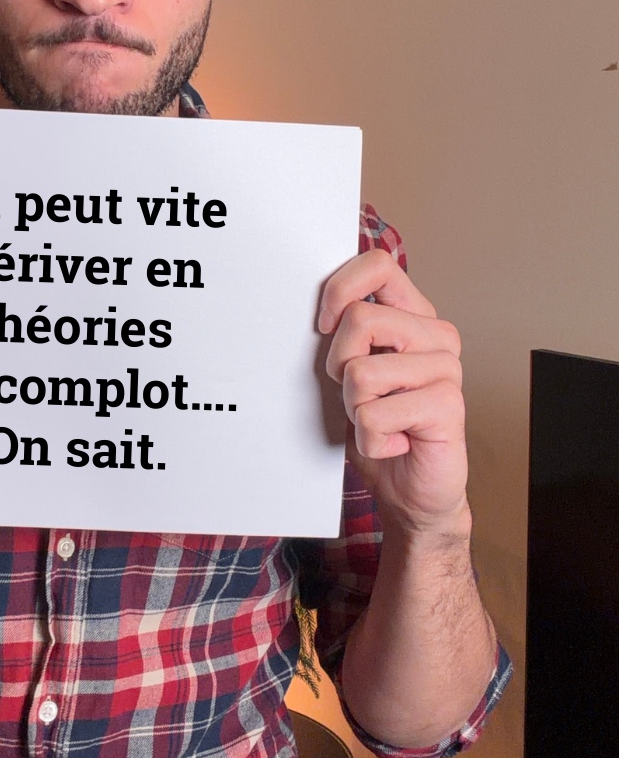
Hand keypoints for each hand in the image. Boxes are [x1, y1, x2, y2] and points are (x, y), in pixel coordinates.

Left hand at [319, 249, 468, 537]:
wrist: (411, 491)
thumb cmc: (379, 426)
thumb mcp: (351, 370)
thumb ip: (344, 332)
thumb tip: (310, 301)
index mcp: (413, 316)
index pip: (377, 265)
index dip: (339, 290)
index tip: (323, 326)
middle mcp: (436, 335)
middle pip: (359, 320)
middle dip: (338, 364)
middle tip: (357, 394)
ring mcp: (447, 369)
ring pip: (360, 371)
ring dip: (353, 407)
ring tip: (378, 420)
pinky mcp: (448, 406)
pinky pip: (373, 414)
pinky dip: (369, 439)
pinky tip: (393, 444)